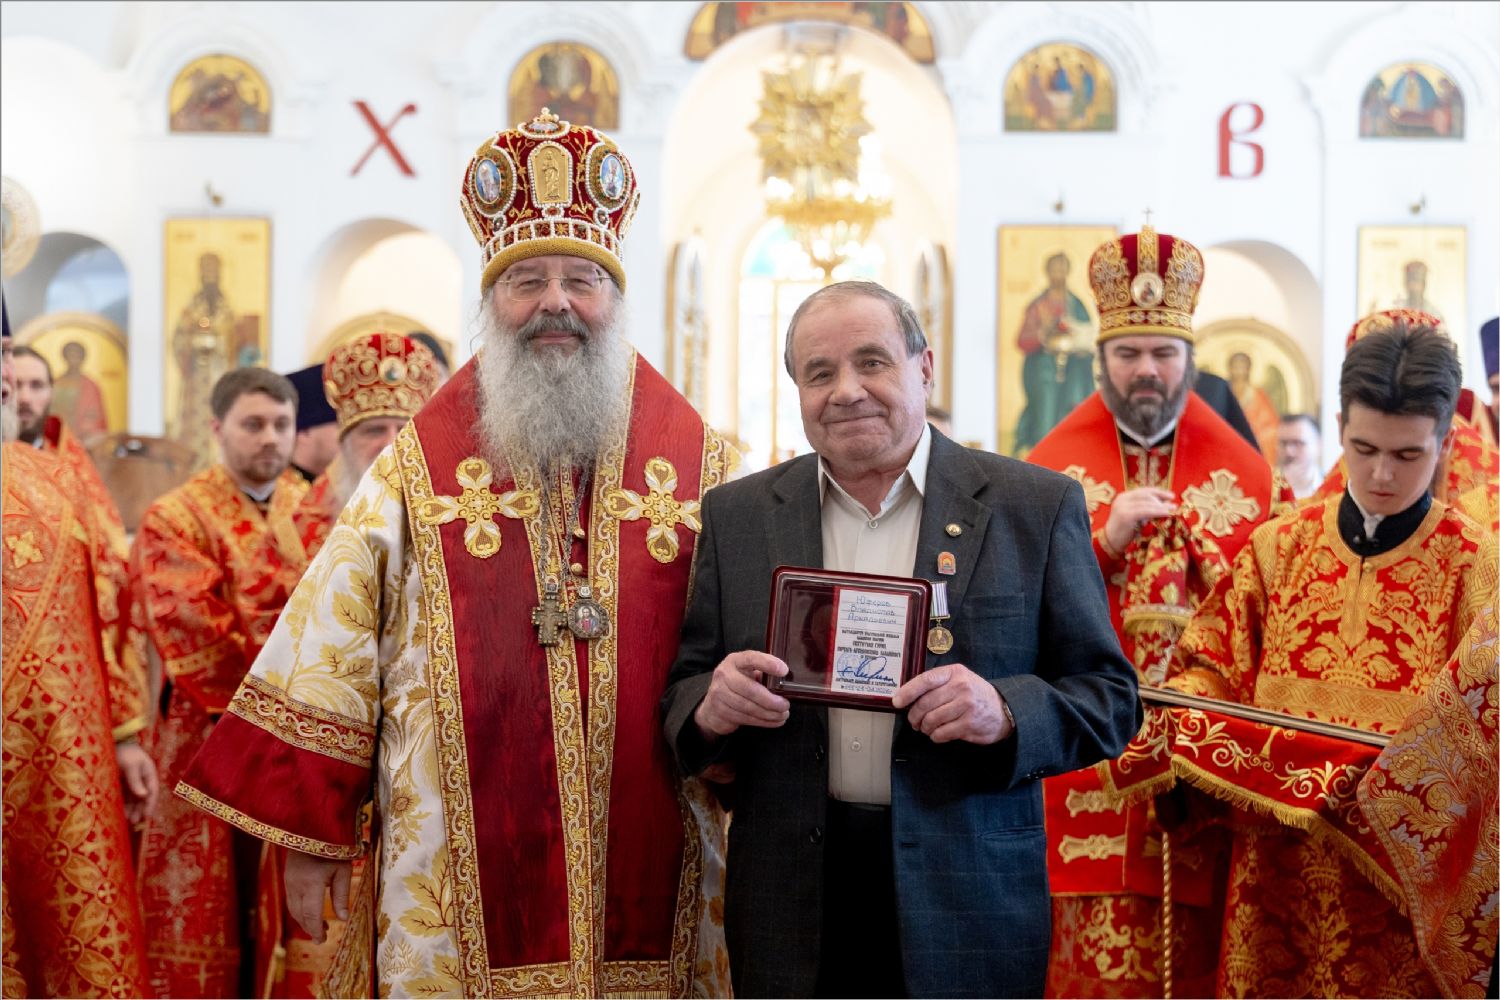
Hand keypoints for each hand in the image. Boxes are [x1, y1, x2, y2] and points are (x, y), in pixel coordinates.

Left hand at [115, 740, 159, 824]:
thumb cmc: (124, 753)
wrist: (112, 744)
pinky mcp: (121, 784)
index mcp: (149, 774)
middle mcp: (141, 780)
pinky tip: (119, 812)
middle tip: (134, 822)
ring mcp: (131, 782)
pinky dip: (123, 805)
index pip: (152, 792)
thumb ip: (136, 780)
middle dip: (139, 810)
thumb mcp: (131, 765)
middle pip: (142, 798)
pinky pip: (123, 797)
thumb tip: (143, 796)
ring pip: (133, 799)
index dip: (149, 805)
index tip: (146, 817)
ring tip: (127, 820)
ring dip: (131, 809)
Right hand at [285, 850, 352, 942]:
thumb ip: (342, 895)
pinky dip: (300, 911)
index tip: (323, 940)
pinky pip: (291, 901)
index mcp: (311, 883)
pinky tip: (311, 913)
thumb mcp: (343, 870)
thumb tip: (344, 919)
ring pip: (294, 910)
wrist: (311, 829)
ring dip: (305, 921)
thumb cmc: (333, 848)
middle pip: (300, 915)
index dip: (316, 930)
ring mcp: (289, 882)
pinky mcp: (287, 879)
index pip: (311, 915)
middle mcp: (296, 885)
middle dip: (310, 929)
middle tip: (322, 938)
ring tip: (320, 927)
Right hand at [693, 651, 790, 739]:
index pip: (751, 658)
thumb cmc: (738, 686)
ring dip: (769, 713)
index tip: (784, 670)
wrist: (713, 706)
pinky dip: (763, 722)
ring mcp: (719, 693)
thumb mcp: (748, 674)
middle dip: (770, 700)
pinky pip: (745, 718)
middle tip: (785, 705)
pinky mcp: (720, 711)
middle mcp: (724, 674)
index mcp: (735, 661)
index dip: (768, 664)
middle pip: (749, 688)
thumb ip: (763, 674)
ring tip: (782, 715)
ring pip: (748, 707)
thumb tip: (786, 683)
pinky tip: (774, 721)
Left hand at [892, 664, 1012, 744]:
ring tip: (926, 728)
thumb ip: (937, 684)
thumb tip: (907, 695)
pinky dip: (935, 736)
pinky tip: (937, 734)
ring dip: (924, 727)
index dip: (908, 691)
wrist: (1002, 710)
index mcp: (954, 673)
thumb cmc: (974, 694)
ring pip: (932, 720)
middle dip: (914, 715)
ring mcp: (966, 706)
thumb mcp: (959, 679)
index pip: (925, 680)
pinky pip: (942, 733)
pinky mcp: (969, 724)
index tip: (896, 701)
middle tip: (913, 721)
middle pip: (925, 703)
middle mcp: (961, 687)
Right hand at [1103, 487, 1177, 554]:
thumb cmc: (1124, 532)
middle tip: (1174, 505)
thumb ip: (1147, 509)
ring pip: (1147, 503)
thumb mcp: (1136, 517)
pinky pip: (1146, 511)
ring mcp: (1123, 506)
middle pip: (1146, 495)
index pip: (1143, 491)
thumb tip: (1167, 505)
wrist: (1110, 543)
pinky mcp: (1126, 515)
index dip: (1158, 492)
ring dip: (1162, 506)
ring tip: (1173, 509)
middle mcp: (1122, 499)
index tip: (1171, 496)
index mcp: (1123, 497)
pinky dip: (1158, 511)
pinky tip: (1167, 514)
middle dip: (1161, 498)